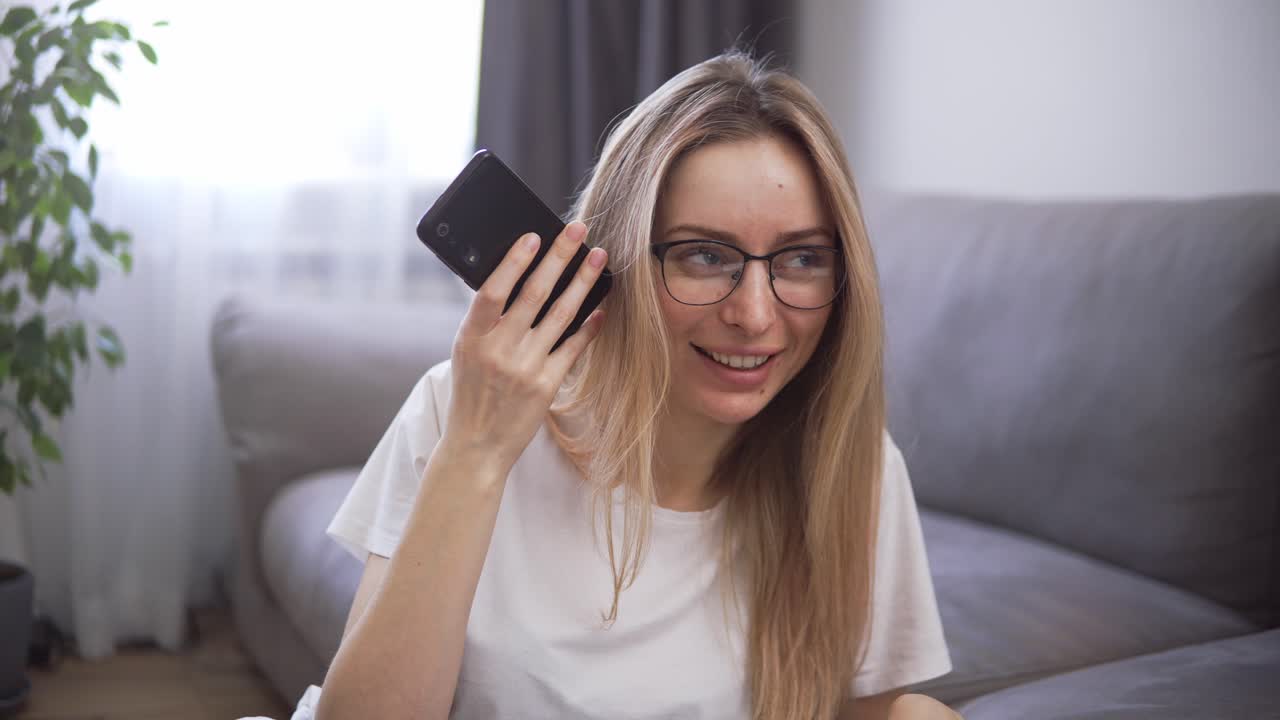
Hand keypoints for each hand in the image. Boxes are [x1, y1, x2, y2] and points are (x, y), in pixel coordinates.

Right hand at [439, 221, 607, 474]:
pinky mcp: (546, 386)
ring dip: (583, 283)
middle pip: (534, 293)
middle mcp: (498, 350)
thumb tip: (515, 278)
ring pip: (561, 315)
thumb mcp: (466, 353)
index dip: (514, 261)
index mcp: (471, 337)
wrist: (477, 445)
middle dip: (559, 257)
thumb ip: (487, 321)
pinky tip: (603, 306)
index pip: (493, 290)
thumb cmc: (472, 392)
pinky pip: (573, 347)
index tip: (535, 236)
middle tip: (578, 230)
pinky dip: (590, 325)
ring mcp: (524, 368)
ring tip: (598, 259)